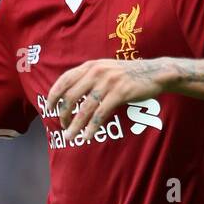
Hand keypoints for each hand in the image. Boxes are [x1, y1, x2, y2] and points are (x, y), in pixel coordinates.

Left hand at [46, 58, 172, 141]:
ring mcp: (108, 82)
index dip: (54, 95)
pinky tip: (87, 136)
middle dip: (64, 114)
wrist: (154, 72)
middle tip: (63, 127)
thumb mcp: (106, 70)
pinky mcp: (120, 93)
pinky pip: (101, 113)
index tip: (49, 109)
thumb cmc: (128, 75)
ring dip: (75, 125)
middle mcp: (97, 71)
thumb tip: (70, 95)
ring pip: (85, 108)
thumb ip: (89, 78)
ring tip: (70, 137)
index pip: (65, 80)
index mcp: (90, 66)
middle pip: (71, 96)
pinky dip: (92, 127)